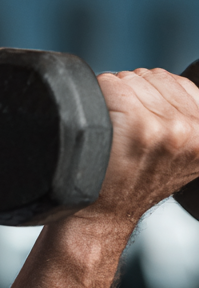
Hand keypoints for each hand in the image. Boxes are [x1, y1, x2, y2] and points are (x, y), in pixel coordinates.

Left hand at [85, 67, 198, 227]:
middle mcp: (192, 132)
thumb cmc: (136, 177)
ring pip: (129, 77)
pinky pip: (110, 84)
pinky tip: (103, 124)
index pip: (178, 82)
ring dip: (115, 94)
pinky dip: (99, 95)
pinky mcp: (137, 124)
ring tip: (116, 128)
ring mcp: (166, 128)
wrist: (105, 210)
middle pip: (151, 76)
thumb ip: (186, 118)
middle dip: (134, 92)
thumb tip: (169, 85)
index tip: (144, 119)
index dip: (152, 95)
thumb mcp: (180, 151)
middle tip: (127, 127)